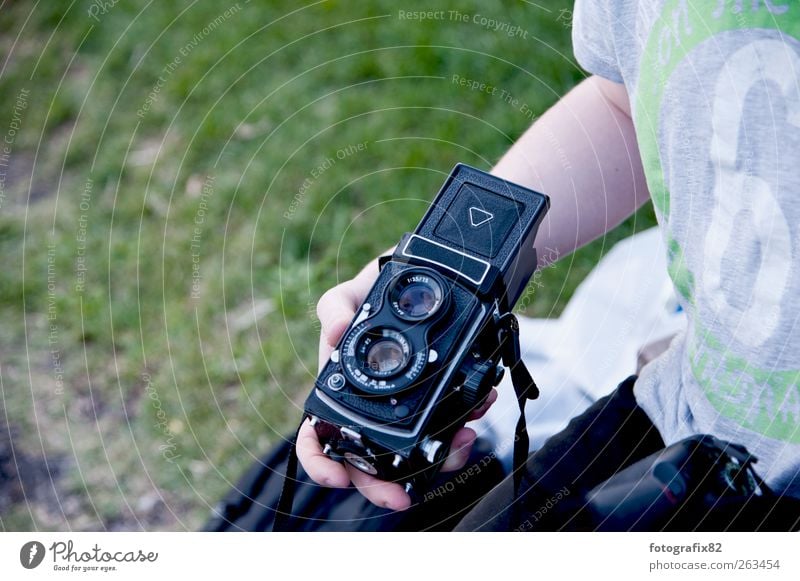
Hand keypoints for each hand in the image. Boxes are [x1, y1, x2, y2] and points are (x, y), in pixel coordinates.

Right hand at [296, 253, 497, 510]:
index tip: (337, 476)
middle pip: (369, 462)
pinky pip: (452, 424)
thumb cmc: (378, 287)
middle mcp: (371, 406)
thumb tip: (333, 335)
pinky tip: (478, 407)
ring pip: (416, 452)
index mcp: (341, 389)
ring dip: (438, 457)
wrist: (428, 273)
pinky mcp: (442, 398)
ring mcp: (408, 406)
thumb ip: (335, 309)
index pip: (317, 435)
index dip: (321, 462)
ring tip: (460, 439)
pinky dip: (465, 423)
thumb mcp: (350, 292)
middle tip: (403, 496)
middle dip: (384, 486)